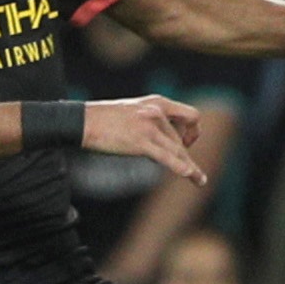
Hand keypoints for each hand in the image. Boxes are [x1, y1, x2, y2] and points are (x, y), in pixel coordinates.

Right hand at [83, 94, 205, 184]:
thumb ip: (154, 119)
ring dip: (191, 168)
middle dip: (186, 157)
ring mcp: (150, 127)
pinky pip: (165, 157)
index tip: (186, 142)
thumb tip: (168, 136)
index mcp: (158, 102)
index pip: (192, 116)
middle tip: (193, 173)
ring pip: (177, 151)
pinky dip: (180, 166)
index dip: (193, 131)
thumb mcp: (135, 110)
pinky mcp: (140, 142)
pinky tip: (190, 174)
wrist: (83, 121)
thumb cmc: (106, 118)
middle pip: (180, 140)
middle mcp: (158, 113)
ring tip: (201, 181)